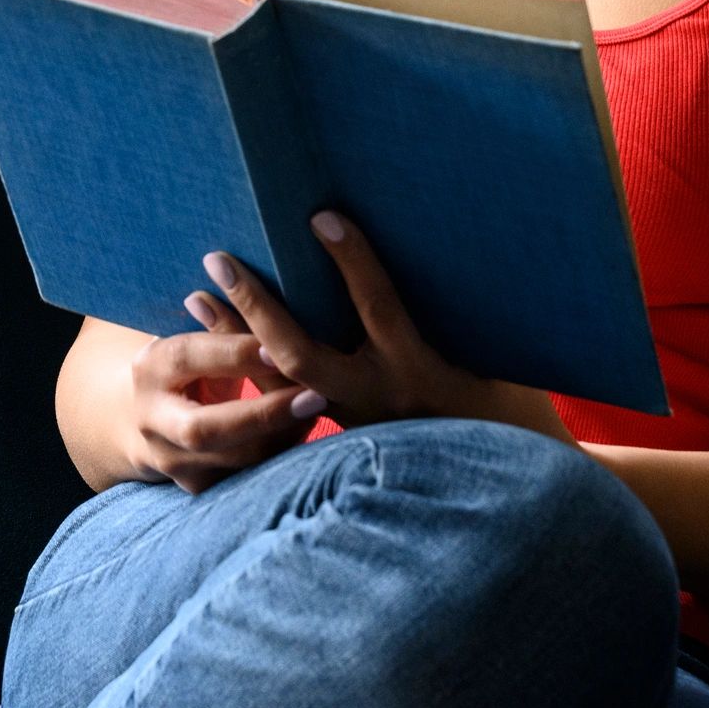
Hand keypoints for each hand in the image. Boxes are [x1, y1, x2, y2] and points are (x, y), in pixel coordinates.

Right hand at [126, 295, 327, 494]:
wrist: (141, 418)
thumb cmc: (186, 362)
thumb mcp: (195, 336)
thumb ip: (224, 321)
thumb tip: (254, 282)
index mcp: (152, 367)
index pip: (192, 358)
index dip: (236, 354)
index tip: (280, 347)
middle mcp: (152, 420)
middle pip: (205, 429)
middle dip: (263, 415)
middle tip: (315, 397)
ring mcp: (170, 460)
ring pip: (230, 460)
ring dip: (281, 436)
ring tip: (320, 409)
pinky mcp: (194, 486)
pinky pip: (243, 478)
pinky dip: (278, 455)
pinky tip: (305, 430)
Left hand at [194, 208, 574, 442]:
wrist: (509, 490)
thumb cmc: (512, 409)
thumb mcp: (495, 355)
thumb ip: (452, 314)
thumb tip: (435, 250)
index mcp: (419, 368)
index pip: (377, 305)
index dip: (351, 260)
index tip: (322, 216)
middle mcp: (377, 397)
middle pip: (299, 349)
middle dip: (256, 305)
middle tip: (219, 260)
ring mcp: (356, 421)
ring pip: (279, 382)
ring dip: (235, 338)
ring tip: (196, 298)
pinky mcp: (344, 436)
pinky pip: (285, 400)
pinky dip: (252, 369)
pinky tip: (221, 344)